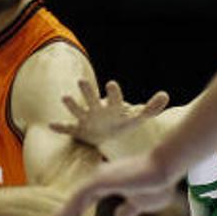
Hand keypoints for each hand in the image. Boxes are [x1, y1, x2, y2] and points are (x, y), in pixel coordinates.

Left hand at [38, 152, 178, 215]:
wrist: (167, 169)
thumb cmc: (156, 183)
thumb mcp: (141, 204)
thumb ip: (129, 210)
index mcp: (103, 183)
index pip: (80, 202)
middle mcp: (96, 179)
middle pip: (72, 201)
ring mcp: (97, 178)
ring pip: (73, 201)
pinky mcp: (101, 180)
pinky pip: (80, 198)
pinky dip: (72, 212)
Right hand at [50, 80, 168, 145]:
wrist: (103, 134)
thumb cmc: (121, 122)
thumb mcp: (136, 118)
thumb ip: (150, 109)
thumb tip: (165, 95)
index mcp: (112, 107)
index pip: (114, 98)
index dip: (113, 92)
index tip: (111, 84)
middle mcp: (97, 109)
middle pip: (92, 99)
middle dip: (87, 92)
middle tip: (81, 81)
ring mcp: (86, 118)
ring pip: (77, 110)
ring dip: (71, 105)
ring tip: (65, 97)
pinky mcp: (77, 129)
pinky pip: (67, 128)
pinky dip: (59, 127)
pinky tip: (51, 126)